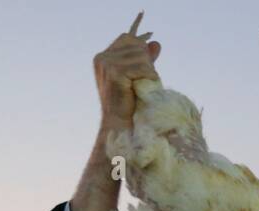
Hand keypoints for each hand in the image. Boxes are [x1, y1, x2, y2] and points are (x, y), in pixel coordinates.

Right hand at [94, 12, 160, 127]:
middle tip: (143, 82)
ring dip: (149, 72)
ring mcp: (107, 64)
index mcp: (103, 57)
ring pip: (141, 56)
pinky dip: (149, 78)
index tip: (143, 69)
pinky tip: (144, 89)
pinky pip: (142, 68)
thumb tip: (156, 43)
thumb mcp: (137, 76)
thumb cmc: (129, 104)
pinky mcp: (114, 73)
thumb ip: (144, 59)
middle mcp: (102, 58)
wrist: (120, 125)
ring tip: (142, 87)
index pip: (128, 38)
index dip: (141, 50)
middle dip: (146, 62)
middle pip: (136, 45)